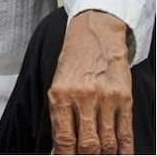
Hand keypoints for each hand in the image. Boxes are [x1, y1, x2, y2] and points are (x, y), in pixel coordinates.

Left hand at [48, 10, 133, 154]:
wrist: (94, 38)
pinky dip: (124, 150)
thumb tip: (59, 149)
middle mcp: (83, 98)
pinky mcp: (124, 99)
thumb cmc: (73, 65)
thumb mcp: (57, 87)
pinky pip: (126, 133)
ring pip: (108, 142)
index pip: (64, 139)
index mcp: (60, 96)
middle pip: (88, 145)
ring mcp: (106, 99)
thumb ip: (59, 118)